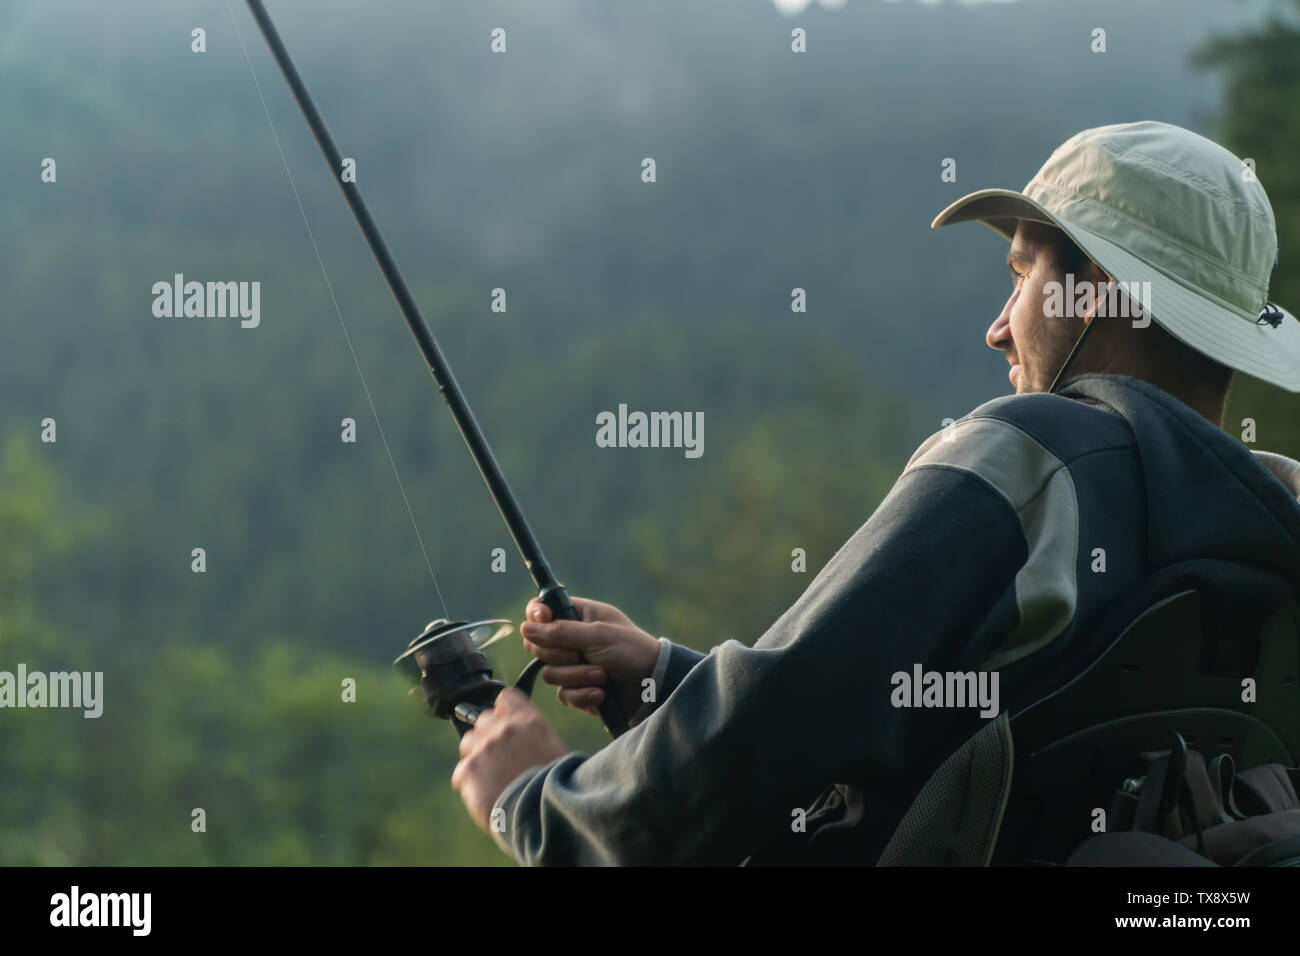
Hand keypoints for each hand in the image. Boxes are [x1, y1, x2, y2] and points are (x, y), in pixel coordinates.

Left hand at [451, 687, 567, 833]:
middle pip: (482, 719)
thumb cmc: (552, 789)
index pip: (506, 697)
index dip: (503, 711)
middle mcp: (506, 729)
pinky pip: (460, 773)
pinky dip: (468, 784)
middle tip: (498, 758)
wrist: (540, 815)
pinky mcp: (469, 769)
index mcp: (530, 722)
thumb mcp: (553, 751)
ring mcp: (485, 747)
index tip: (504, 723)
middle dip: (487, 735)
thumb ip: (531, 736)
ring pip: (467, 742)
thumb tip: (517, 737)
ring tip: (489, 777)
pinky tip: (484, 795)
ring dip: (475, 756)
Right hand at [520, 596, 660, 718]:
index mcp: (578, 615)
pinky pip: (562, 694)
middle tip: (581, 654)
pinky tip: (601, 693)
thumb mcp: (598, 635)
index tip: (543, 621)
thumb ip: (561, 631)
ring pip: (549, 673)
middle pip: (537, 645)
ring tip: (602, 675)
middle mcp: (571, 639)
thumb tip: (526, 628)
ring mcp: (573, 665)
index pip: (542, 610)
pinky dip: (582, 694)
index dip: (536, 616)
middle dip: (560, 654)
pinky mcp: (577, 689)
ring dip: (576, 676)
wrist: (653, 686)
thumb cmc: (632, 651)